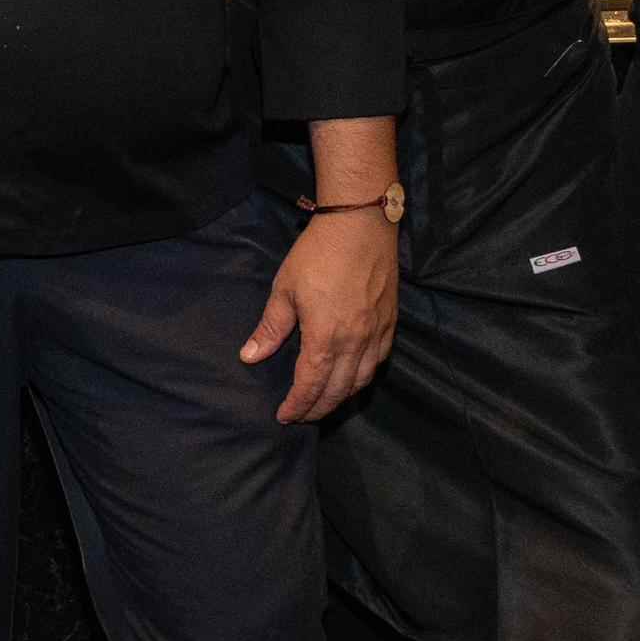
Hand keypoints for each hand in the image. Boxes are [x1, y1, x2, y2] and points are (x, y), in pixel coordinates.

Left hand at [242, 209, 398, 423]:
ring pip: (361, 380)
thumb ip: (270, 328)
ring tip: (324, 402)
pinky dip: (363, 376)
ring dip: (341, 397)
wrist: (360, 224)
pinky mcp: (389, 322)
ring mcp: (376, 333)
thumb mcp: (285, 289)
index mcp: (325, 337)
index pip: (310, 385)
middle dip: (318, 409)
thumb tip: (250, 356)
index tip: (284, 416)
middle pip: (337, 391)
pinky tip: (353, 376)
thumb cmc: (318, 253)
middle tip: (301, 415)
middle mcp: (354, 342)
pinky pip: (378, 361)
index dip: (297, 405)